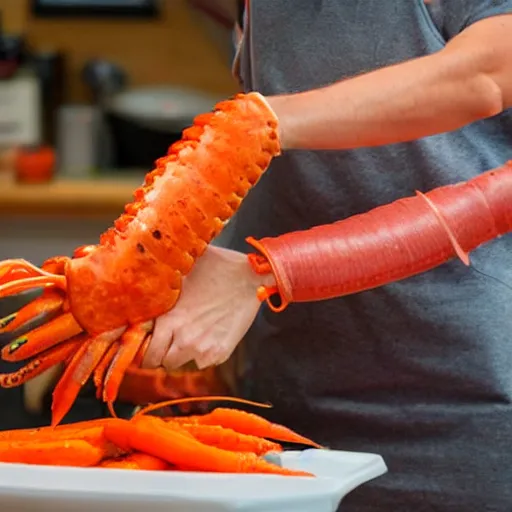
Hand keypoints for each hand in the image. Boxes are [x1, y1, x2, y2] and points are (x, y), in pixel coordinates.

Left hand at [143, 246, 274, 371]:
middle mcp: (183, 338)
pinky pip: (205, 362)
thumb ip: (160, 287)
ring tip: (191, 337)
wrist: (249, 278)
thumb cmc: (215, 269)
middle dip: (164, 355)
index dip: (147, 352)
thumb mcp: (181, 273)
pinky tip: (209, 335)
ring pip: (183, 366)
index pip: (146, 355)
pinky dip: (204, 354)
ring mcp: (204, 348)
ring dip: (184, 355)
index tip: (152, 345)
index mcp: (169, 319)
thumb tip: (142, 283)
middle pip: (163, 364)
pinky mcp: (221, 352)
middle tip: (171, 342)